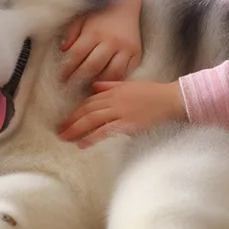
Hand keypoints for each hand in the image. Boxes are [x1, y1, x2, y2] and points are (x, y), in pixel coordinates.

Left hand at [57, 80, 185, 147]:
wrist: (169, 99)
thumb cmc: (152, 92)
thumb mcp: (130, 84)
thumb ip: (111, 85)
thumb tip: (95, 86)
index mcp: (114, 91)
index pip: (90, 100)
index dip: (76, 110)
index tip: (67, 119)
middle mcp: (114, 100)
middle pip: (87, 110)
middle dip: (71, 121)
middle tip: (60, 131)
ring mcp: (120, 112)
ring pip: (92, 120)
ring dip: (76, 129)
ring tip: (65, 138)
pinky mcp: (127, 123)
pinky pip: (105, 131)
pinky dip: (92, 137)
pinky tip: (82, 144)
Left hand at [60, 0, 141, 82]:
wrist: (125, 4)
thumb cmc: (99, 13)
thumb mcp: (82, 18)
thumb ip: (72, 33)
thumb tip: (63, 51)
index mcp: (95, 32)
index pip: (77, 54)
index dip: (67, 69)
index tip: (61, 78)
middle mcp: (112, 41)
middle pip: (93, 66)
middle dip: (79, 80)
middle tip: (71, 88)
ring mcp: (126, 48)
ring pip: (112, 73)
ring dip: (99, 83)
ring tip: (88, 88)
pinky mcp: (137, 54)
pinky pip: (127, 72)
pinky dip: (116, 81)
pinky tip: (107, 84)